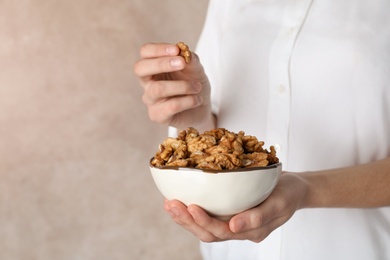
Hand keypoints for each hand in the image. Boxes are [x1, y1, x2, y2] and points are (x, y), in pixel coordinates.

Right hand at [133, 42, 212, 130]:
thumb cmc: (194, 85)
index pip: (145, 52)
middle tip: (182, 63)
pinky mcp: (157, 115)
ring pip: (158, 89)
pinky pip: (171, 106)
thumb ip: (190, 59)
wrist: (202, 108)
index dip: (158, 49)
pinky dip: (188, 101)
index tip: (176, 50)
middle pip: (140, 68)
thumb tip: (183, 50)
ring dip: (182, 85)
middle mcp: (148, 82)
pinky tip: (198, 100)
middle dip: (162, 63)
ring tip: (197, 86)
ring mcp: (151, 100)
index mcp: (154, 66)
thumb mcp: (196, 69)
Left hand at [164, 173, 308, 242]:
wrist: (294, 187)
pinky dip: (193, 209)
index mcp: (250, 231)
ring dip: (186, 217)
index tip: (190, 207)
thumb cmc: (289, 193)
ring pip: (205, 226)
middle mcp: (238, 229)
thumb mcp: (279, 203)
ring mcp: (234, 221)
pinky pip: (210, 214)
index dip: (203, 221)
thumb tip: (233, 227)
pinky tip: (182, 199)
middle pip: (208, 232)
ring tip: (170, 203)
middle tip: (171, 205)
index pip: (221, 232)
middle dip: (187, 221)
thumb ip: (258, 217)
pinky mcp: (230, 211)